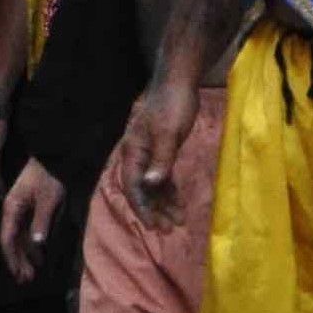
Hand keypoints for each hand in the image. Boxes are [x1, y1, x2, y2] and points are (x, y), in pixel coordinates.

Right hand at [0, 158, 65, 280]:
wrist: (53, 159)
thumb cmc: (49, 177)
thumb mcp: (49, 200)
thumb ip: (42, 221)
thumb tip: (36, 244)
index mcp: (12, 209)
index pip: (7, 239)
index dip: (12, 258)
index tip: (19, 274)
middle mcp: (12, 212)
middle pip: (11, 242)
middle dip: (17, 261)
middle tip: (26, 280)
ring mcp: (19, 211)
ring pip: (18, 238)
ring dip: (24, 256)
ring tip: (31, 273)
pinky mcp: (28, 210)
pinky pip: (26, 232)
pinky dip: (30, 246)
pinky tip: (37, 255)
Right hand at [123, 79, 200, 230]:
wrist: (179, 83)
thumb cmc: (172, 106)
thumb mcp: (168, 134)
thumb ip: (161, 160)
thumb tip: (151, 185)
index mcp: (133, 153)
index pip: (133, 188)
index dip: (143, 209)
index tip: (155, 227)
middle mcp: (137, 156)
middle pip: (142, 191)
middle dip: (154, 211)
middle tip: (169, 229)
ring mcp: (149, 154)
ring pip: (153, 186)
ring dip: (164, 203)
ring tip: (178, 220)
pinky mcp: (162, 150)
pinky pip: (162, 177)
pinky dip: (169, 190)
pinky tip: (178, 201)